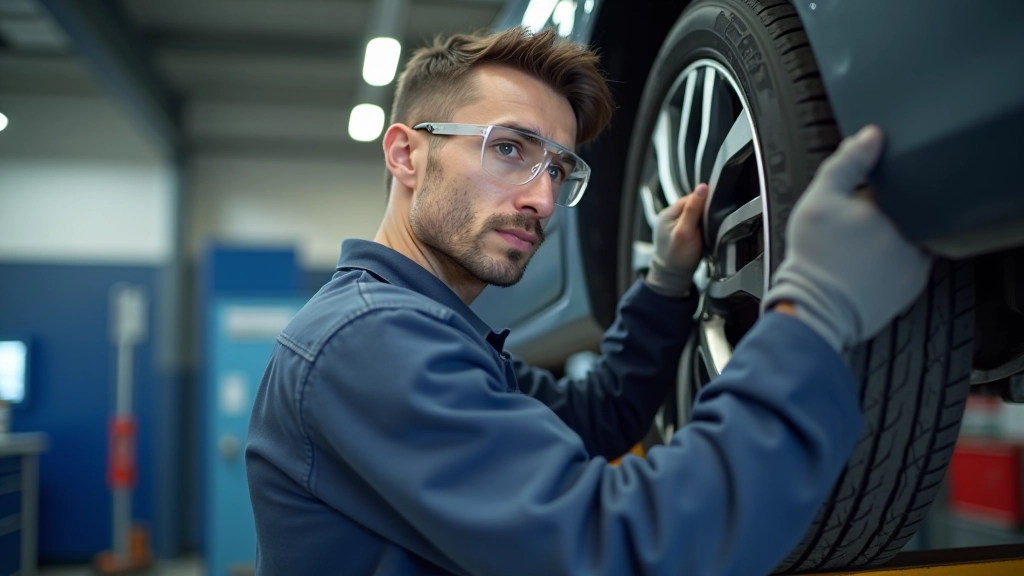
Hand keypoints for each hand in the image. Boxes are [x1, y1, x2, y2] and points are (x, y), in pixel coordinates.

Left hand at [645, 183, 707, 297]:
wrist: (673, 278)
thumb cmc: (678, 257)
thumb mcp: (686, 232)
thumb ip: (693, 210)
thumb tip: (702, 187)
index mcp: (668, 213)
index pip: (692, 197)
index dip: (705, 203)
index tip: (713, 214)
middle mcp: (670, 217)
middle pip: (694, 206)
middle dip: (704, 213)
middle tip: (710, 226)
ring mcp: (675, 225)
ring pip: (696, 215)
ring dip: (704, 221)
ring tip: (706, 232)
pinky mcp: (682, 233)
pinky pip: (696, 224)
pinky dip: (702, 228)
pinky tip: (704, 236)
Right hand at [762, 126, 933, 350]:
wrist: (813, 309)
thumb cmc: (814, 258)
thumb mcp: (820, 200)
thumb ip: (847, 163)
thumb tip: (871, 136)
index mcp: (899, 211)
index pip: (898, 184)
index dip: (874, 187)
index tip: (853, 201)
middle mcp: (915, 237)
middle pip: (902, 210)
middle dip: (878, 212)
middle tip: (848, 228)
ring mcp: (916, 265)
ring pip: (904, 237)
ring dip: (884, 236)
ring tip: (852, 248)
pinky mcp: (911, 287)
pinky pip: (903, 264)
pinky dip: (887, 262)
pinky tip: (860, 264)